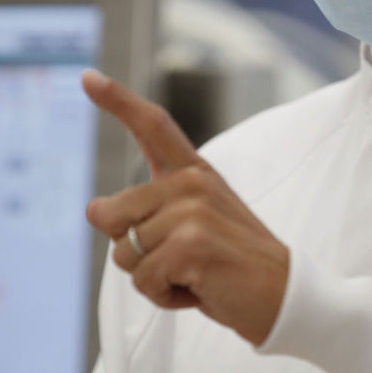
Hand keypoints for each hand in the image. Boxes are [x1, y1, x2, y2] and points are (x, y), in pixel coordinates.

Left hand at [81, 69, 289, 345]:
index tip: (88, 78)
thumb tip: (94, 208)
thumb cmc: (232, 264)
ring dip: (151, 276)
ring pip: (122, 253)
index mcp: (194, 173)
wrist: (283, 294)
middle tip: (178, 259)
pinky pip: (142, 279)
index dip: (118, 101)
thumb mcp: (194, 226)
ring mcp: (192, 211)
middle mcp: (191, 183)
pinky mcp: (191, 244)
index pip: (153, 126)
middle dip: (130, 248)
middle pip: (110, 215)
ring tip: (192, 274)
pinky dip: (163, 294)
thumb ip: (146, 212)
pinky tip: (197, 289)